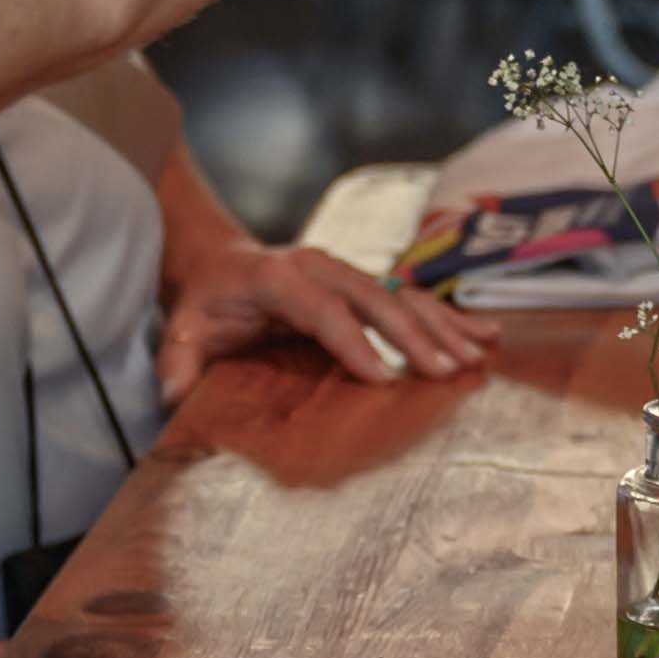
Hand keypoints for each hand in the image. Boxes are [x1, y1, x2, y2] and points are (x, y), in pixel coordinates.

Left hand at [158, 236, 495, 398]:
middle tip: (446, 372)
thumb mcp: (184, 329)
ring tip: (477, 356)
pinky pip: (412, 300)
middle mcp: (320, 266)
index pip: (321, 310)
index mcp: (277, 276)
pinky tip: (486, 336)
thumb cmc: (205, 302)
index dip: (352, 342)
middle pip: (375, 299)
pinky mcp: (365, 284)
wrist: (218, 261)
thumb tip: (173, 396)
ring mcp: (347, 271)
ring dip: (442, 326)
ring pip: (403, 296)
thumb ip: (179, 363)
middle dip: (413, 336)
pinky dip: (449, 318)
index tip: (384, 377)